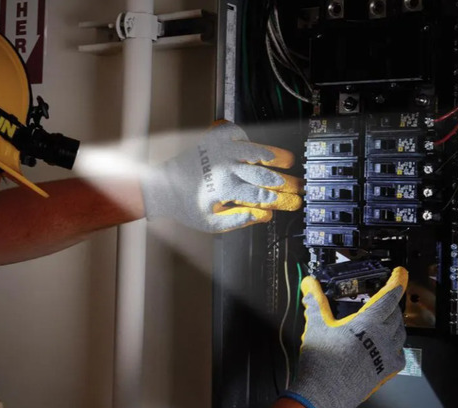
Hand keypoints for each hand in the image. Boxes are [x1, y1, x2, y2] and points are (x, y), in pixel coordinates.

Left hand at [140, 122, 301, 231]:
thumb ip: (237, 221)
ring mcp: (218, 150)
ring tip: (286, 160)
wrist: (161, 186)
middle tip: (296, 184)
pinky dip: (246, 137)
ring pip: (253, 149)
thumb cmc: (186, 207)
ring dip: (271, 155)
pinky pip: (235, 132)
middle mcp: (224, 167)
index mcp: (224, 189)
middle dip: (282, 181)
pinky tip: (252, 147)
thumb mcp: (210, 223)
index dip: (277, 199)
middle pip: (262, 173)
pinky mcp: (211, 140)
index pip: (259, 195)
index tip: (290, 202)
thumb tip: (264, 216)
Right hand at [283, 267, 408, 407]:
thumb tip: (309, 285)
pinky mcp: (386, 372)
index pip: (389, 296)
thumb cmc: (322, 362)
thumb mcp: (316, 326)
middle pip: (396, 314)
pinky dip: (395, 346)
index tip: (401, 273)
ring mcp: (386, 356)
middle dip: (390, 304)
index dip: (397, 281)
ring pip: (400, 334)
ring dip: (394, 324)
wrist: (324, 394)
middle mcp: (383, 338)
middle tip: (382, 300)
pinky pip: (399, 354)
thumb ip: (315, 302)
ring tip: (383, 322)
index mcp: (369, 323)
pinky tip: (384, 347)